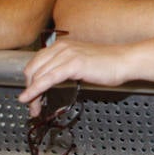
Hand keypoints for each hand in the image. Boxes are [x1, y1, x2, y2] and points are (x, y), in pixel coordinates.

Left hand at [18, 38, 137, 112]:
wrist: (125, 61)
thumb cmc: (107, 63)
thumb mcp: (80, 61)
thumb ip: (64, 66)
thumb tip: (50, 80)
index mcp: (61, 45)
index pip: (35, 63)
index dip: (30, 81)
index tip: (30, 95)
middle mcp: (61, 47)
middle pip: (33, 70)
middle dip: (29, 89)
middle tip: (31, 106)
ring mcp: (67, 54)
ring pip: (39, 76)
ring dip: (32, 94)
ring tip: (33, 109)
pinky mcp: (74, 64)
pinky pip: (48, 78)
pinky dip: (35, 90)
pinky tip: (29, 98)